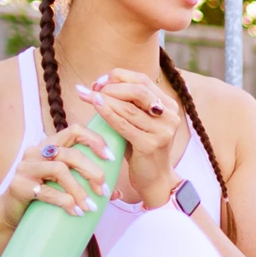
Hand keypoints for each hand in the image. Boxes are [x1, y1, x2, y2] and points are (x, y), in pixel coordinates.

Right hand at [0, 125, 114, 228]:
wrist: (12, 213)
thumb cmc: (44, 196)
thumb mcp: (66, 185)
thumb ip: (88, 183)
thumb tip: (118, 194)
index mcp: (50, 145)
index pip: (75, 130)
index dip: (95, 140)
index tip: (110, 158)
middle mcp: (36, 151)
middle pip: (71, 154)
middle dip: (92, 172)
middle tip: (104, 190)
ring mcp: (26, 167)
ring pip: (60, 170)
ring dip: (79, 190)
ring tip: (90, 207)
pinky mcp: (19, 185)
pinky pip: (47, 191)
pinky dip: (65, 202)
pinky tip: (76, 211)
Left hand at [74, 69, 182, 208]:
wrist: (155, 180)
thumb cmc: (142, 149)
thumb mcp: (138, 123)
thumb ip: (128, 105)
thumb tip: (98, 87)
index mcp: (168, 105)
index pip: (142, 80)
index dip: (119, 76)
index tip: (99, 82)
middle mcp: (169, 116)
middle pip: (138, 89)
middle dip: (111, 86)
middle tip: (92, 89)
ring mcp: (162, 131)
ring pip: (129, 107)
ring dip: (104, 98)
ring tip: (86, 94)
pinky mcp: (150, 145)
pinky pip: (124, 124)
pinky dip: (107, 113)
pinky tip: (95, 106)